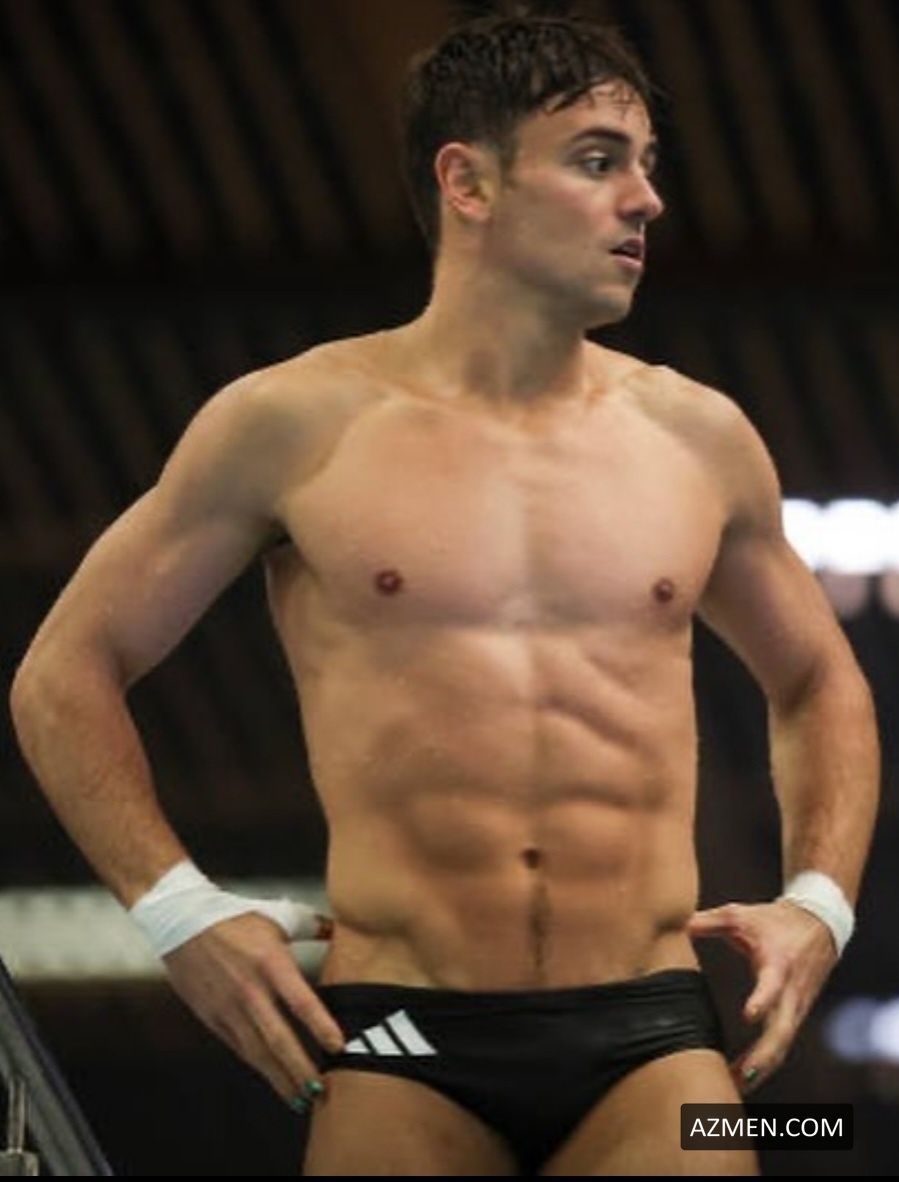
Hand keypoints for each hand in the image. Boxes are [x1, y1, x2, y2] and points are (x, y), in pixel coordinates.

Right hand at [162, 911, 343, 1105]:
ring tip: (300, 1098)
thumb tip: (336, 929)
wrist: (181, 920)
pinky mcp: (212, 1016)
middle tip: (322, 1091)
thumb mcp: (276, 915)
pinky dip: (257, 1066)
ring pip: (257, 1052)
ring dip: (280, 1078)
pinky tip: (271, 1077)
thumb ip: (311, 925)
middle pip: (279, 1039)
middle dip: (301, 1069)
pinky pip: (239, 1047)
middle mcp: (249, 989)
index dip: (321, 1027)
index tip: (339, 1047)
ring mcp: (228, 1007)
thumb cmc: (232, 917)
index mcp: (270, 962)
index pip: (301, 1002)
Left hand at [687, 899, 836, 1093]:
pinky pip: (781, 1045)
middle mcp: (791, 992)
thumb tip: (680, 925)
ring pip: (783, 1046)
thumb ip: (710, 922)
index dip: (762, 1001)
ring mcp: (796, 1008)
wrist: (819, 924)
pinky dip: (765, 1064)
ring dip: (761, 1069)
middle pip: (782, 1032)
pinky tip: (742, 1079)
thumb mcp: (742, 915)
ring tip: (732, 1087)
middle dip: (762, 1057)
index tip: (748, 1015)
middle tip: (739, 1078)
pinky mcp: (794, 1016)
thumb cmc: (774, 921)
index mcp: (778, 965)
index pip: (772, 986)